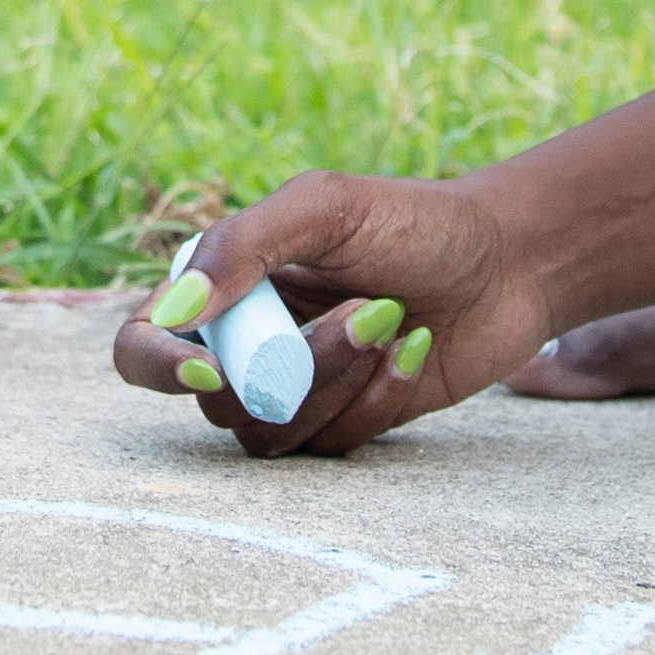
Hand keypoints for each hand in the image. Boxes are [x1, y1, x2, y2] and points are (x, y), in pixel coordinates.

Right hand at [109, 169, 556, 459]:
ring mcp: (296, 389)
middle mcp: (248, 344)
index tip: (208, 370)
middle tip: (367, 310)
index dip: (157, 367)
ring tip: (393, 324)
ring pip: (272, 432)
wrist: (511, 262)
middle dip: (297, 365)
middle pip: (219, 400)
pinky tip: (415, 351)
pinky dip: (376, 400)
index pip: (143, 343)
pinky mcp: (346, 423)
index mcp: (225, 286)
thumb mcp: (325, 208)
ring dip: (338, 381)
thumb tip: (173, 312)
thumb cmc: (416, 222)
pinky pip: (330, 446)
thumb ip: (241, 246)